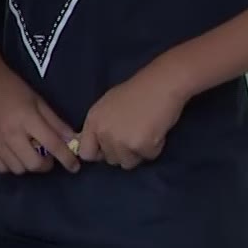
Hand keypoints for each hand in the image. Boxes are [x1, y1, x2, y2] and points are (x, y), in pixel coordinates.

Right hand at [0, 51, 79, 173]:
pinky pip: (0, 168)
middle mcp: (10, 132)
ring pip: (17, 169)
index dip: (67, 158)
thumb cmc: (11, 86)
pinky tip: (14, 156)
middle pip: (34, 164)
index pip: (53, 145)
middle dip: (46, 165)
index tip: (74, 166)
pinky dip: (11, 166)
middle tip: (48, 158)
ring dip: (28, 165)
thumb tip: (73, 139)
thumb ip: (55, 121)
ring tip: (30, 155)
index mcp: (27, 118)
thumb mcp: (37, 99)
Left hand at [74, 61, 190, 169]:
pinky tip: (156, 130)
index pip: (86, 153)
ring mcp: (121, 141)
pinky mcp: (140, 146)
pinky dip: (154, 148)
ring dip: (138, 152)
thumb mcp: (108, 106)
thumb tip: (98, 147)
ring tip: (146, 131)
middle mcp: (103, 133)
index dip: (99, 153)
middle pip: (110, 160)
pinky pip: (147, 158)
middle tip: (135, 132)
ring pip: (128, 162)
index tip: (110, 148)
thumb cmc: (137, 92)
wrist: (160, 85)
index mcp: (93, 121)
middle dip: (123, 151)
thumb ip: (101, 126)